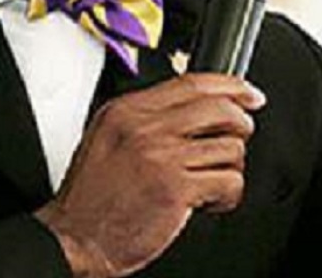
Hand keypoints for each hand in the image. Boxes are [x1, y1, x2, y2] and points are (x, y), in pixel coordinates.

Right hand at [35, 74, 265, 277]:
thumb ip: (147, 117)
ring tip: (213, 180)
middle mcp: (145, 128)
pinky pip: (228, 180)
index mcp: (128, 111)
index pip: (193, 82)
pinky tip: (211, 200)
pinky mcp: (176, 188)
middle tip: (239, 138)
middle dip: (241, 123)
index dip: (231, 85)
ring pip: (229, 146)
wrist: (72, 239)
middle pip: (220, 108)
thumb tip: (197, 107)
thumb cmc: (91, 198)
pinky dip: (229, 194)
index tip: (249, 93)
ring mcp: (161, 157)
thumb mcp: (109, 137)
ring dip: (231, 166)